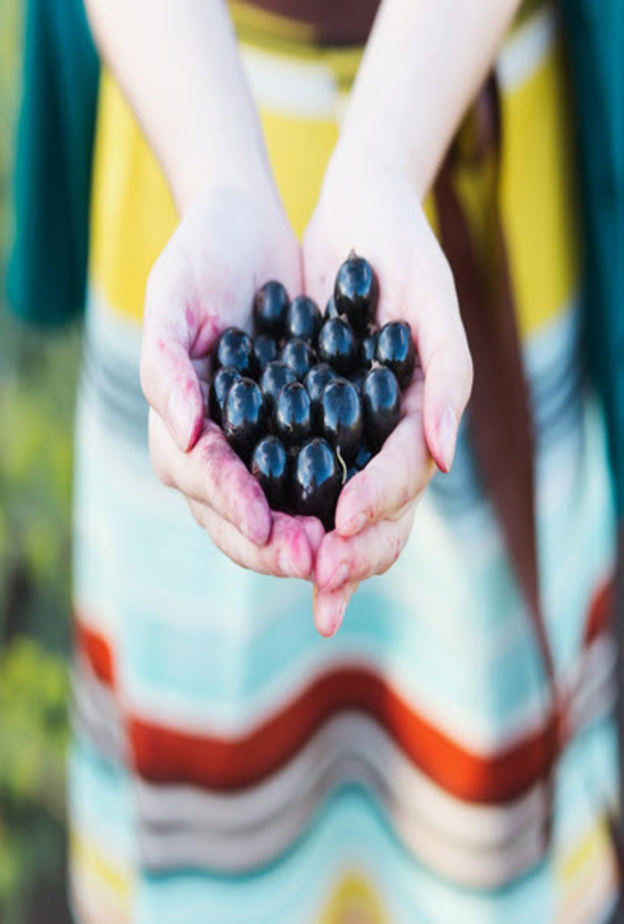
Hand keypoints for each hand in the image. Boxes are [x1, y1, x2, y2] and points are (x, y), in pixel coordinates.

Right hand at [141, 184, 323, 577]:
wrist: (247, 229)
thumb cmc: (198, 257)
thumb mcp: (171, 300)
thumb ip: (165, 367)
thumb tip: (189, 435)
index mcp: (180, 427)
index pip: (201, 480)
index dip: (231, 505)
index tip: (266, 525)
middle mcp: (217, 449)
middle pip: (238, 516)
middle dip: (274, 544)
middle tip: (316, 562)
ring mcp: (257, 446)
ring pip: (278, 513)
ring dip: (309, 538)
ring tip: (343, 555)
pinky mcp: (298, 432)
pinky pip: (314, 479)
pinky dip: (335, 504)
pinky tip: (365, 517)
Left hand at [304, 162, 472, 634]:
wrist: (355, 211)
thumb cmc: (403, 247)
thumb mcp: (432, 301)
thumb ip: (449, 377)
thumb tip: (446, 460)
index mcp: (423, 415)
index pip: (405, 475)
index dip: (380, 503)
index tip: (345, 526)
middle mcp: (386, 433)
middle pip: (376, 513)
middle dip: (349, 552)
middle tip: (318, 580)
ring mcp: (347, 430)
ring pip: (332, 506)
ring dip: (308, 541)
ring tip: (283, 567)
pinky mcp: (305, 415)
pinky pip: (292, 469)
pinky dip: (275, 500)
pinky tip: (252, 524)